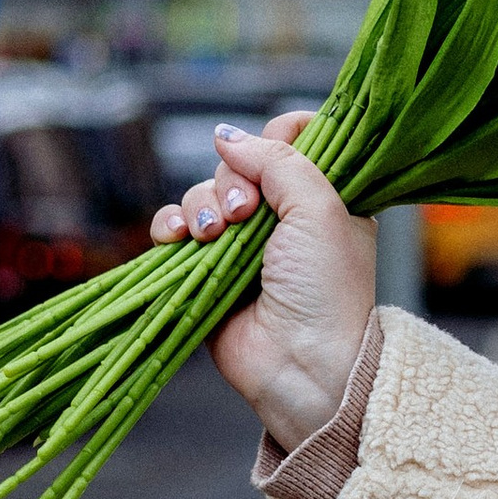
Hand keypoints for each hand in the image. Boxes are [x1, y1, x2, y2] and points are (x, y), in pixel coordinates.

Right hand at [149, 110, 376, 446]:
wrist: (303, 363)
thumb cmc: (326, 289)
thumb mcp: (319, 208)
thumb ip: (278, 160)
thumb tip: (228, 135)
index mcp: (324, 197)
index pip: (295, 141)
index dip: (279, 135)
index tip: (275, 143)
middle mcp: (283, 217)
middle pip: (240, 165)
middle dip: (233, 182)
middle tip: (245, 216)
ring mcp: (243, 244)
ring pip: (205, 195)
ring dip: (202, 206)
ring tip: (214, 236)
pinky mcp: (206, 270)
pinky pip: (176, 228)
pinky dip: (171, 226)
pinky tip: (177, 238)